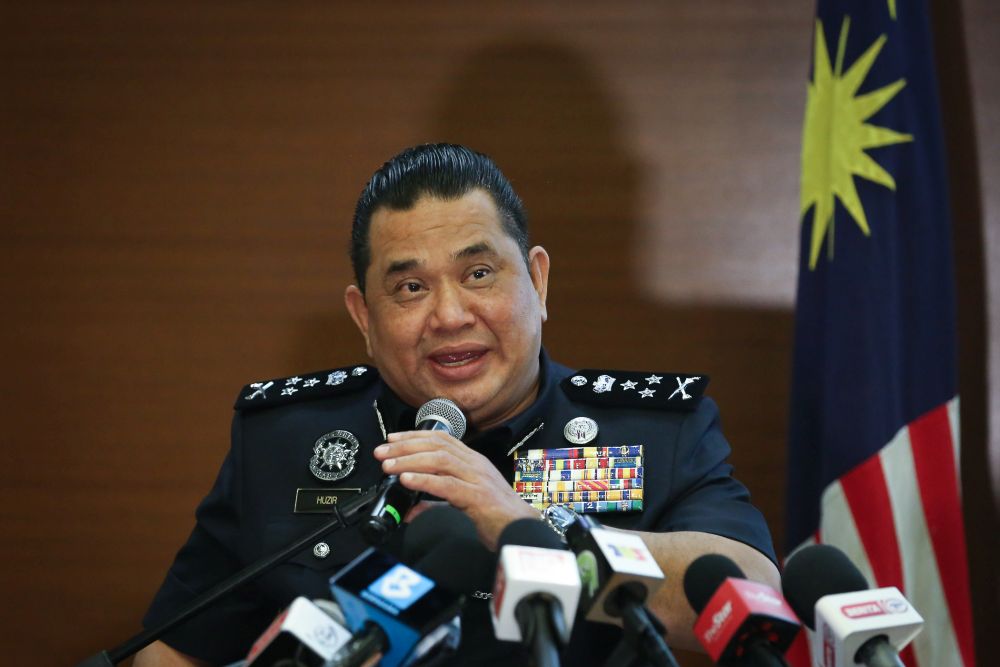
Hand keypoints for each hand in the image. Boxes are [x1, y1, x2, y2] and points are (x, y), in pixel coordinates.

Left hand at [373, 430, 537, 549]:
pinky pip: (448, 484)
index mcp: (473, 462)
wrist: (523, 530)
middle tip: (381, 453)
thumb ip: (437, 502)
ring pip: (440, 460)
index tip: (392, 439)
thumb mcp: (463, 503)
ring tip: (389, 466)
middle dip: (405, 447)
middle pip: (436, 446)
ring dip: (410, 460)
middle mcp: (475, 464)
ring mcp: (478, 478)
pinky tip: (407, 480)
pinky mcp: (479, 496)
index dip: (414, 436)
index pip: (441, 439)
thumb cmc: (497, 516)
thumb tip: (411, 509)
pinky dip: (424, 480)